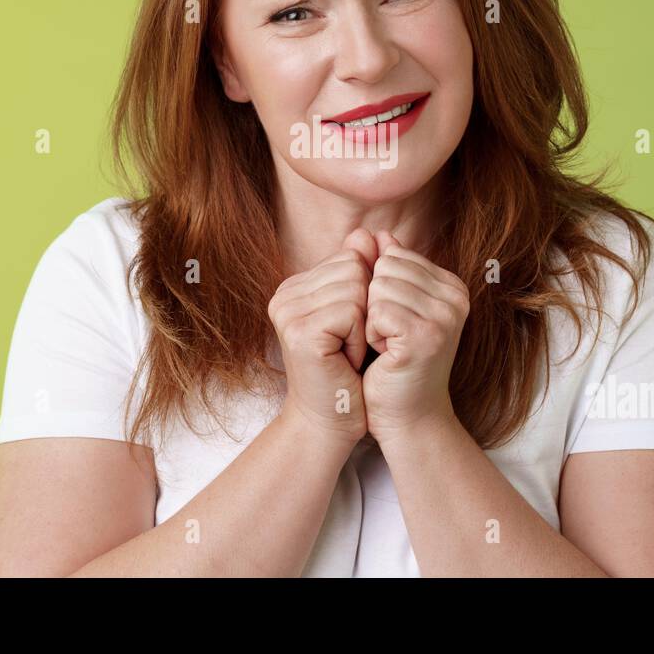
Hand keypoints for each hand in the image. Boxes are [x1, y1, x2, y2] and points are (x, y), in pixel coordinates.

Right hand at [268, 227, 377, 446]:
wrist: (331, 421)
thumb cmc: (348, 372)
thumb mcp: (357, 316)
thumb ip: (360, 273)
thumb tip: (368, 232)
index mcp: (295, 286)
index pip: (350, 257)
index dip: (366, 296)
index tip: (351, 331)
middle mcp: (284, 294)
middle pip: (354, 267)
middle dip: (367, 308)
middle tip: (350, 344)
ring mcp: (288, 311)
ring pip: (356, 287)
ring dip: (364, 326)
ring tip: (346, 352)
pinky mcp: (300, 330)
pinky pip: (352, 311)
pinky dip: (359, 338)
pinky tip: (344, 360)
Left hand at [361, 229, 469, 445]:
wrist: (408, 417)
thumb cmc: (394, 363)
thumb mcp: (392, 308)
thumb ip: (386, 268)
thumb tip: (374, 233)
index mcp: (451, 285)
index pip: (393, 254)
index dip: (378, 290)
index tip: (393, 322)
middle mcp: (455, 296)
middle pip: (385, 267)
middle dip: (373, 302)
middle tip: (389, 336)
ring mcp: (445, 315)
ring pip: (377, 287)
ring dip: (371, 320)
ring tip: (388, 346)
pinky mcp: (426, 335)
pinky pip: (376, 311)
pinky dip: (370, 335)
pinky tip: (387, 355)